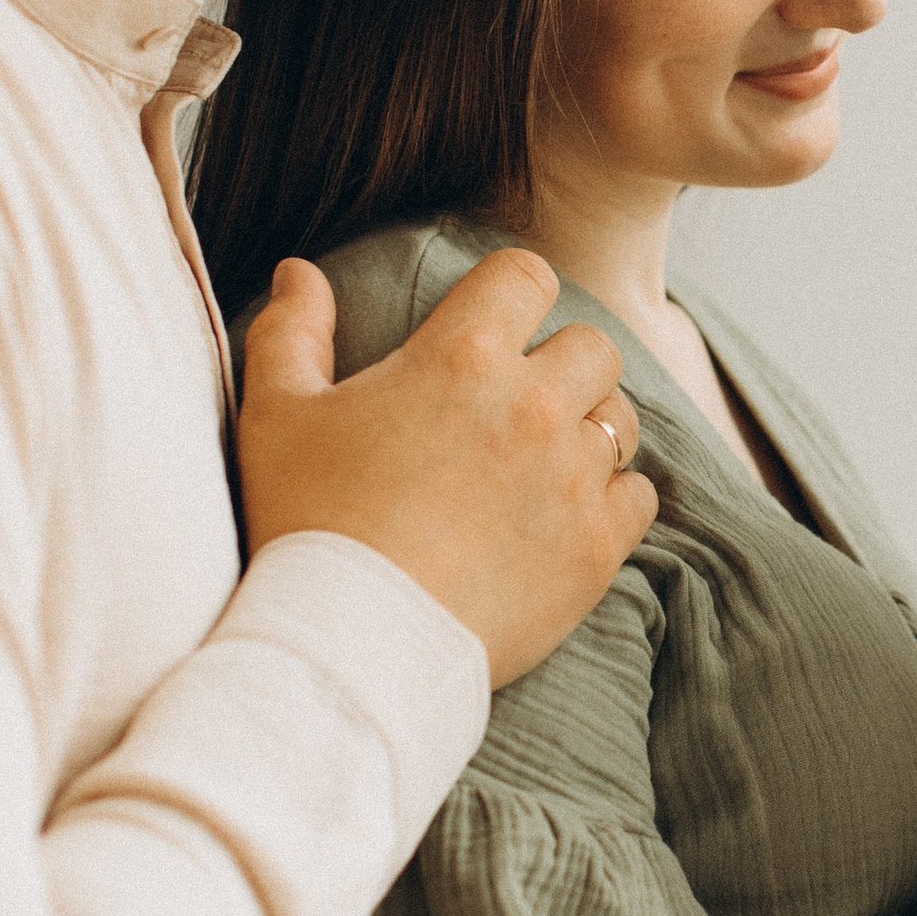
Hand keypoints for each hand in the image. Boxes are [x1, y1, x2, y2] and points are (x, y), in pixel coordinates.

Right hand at [239, 250, 656, 687]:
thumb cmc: (306, 524)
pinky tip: (567, 517)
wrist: (351, 644)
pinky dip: (613, 501)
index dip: (513, 294)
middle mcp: (533, 405)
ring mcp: (573, 477)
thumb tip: (301, 271)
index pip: (527, 277)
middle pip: (592, 347)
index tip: (495, 327)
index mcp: (461, 357)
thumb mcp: (276, 417)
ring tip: (542, 464)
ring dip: (589, 431)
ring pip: (621, 420)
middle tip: (519, 404)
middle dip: (561, 365)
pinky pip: (640, 495)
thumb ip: (292, 331)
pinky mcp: (596, 546)